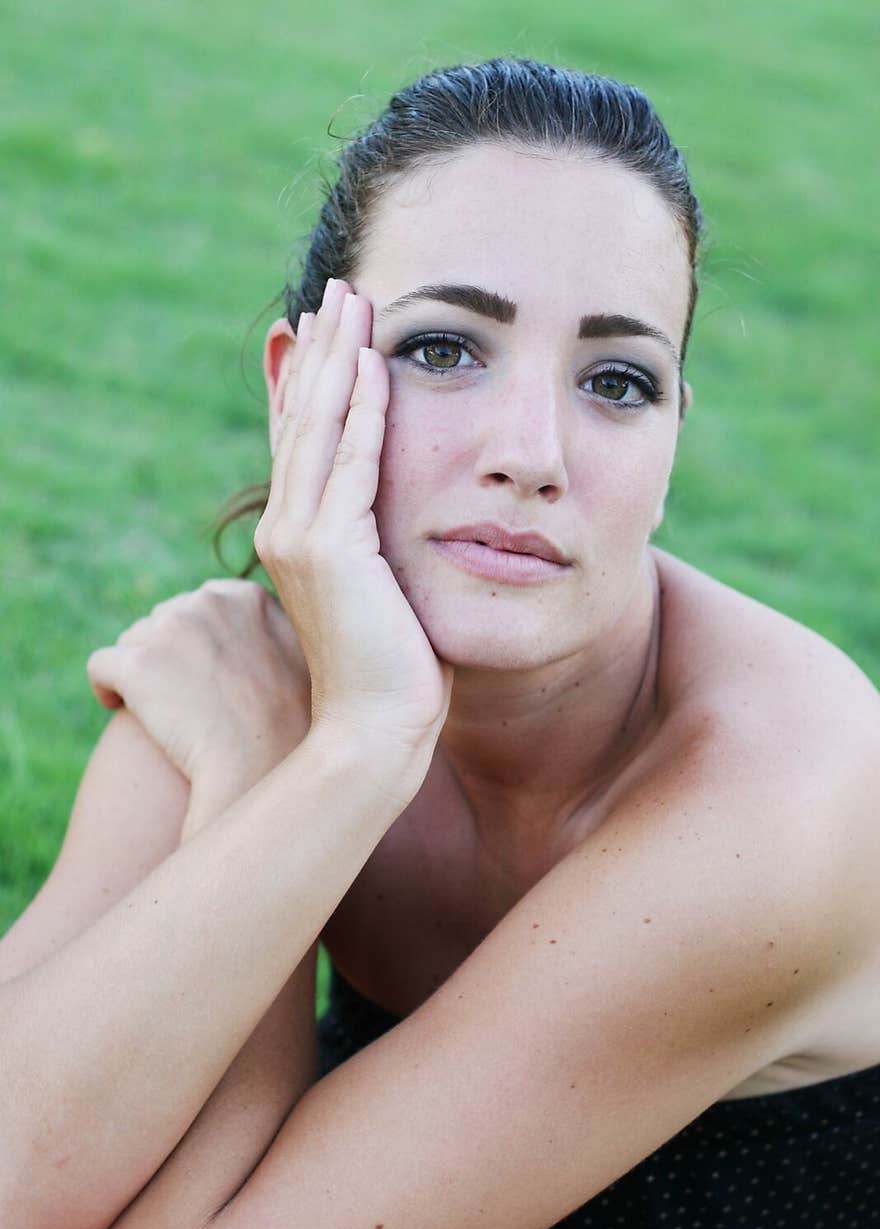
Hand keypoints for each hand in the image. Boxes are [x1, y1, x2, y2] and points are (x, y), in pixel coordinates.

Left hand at [86, 579, 310, 785]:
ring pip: (132, 640)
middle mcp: (209, 603)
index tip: (204, 676)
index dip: (198, 643)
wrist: (260, 772)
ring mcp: (173, 629)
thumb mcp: (302, 664)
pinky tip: (118, 710)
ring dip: (140, 672)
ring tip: (158, 712)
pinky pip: (101, 665)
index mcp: (248, 599)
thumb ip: (273, 631)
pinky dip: (107, 688)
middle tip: (182, 700)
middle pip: (165, 619)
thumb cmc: (289, 733)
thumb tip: (251, 623)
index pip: (203, 605)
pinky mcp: (139, 664)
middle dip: (168, 655)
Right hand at [254, 278, 453, 759]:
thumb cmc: (394, 674)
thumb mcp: (386, 595)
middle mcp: (287, 529)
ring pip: (321, 429)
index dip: (316, 381)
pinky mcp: (327, 551)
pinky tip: (377, 363)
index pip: (305, 441)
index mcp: (299, 538)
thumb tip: (404, 527)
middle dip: (325, 352)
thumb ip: (381, 548)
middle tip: (341, 290)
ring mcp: (300, 539)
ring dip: (341, 360)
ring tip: (356, 302)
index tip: (335, 330)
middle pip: (304, 420)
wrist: (375, 732)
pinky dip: (365, 410)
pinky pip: (352, 462)